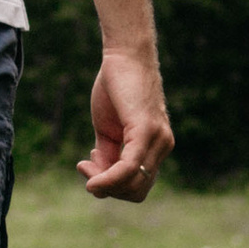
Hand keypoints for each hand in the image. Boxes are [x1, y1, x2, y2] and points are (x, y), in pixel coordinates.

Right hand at [78, 44, 170, 199]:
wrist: (125, 56)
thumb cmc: (116, 88)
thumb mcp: (108, 128)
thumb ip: (108, 153)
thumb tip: (101, 178)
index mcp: (155, 147)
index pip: (137, 185)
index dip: (111, 186)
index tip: (88, 166)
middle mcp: (162, 146)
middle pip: (136, 191)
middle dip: (108, 188)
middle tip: (85, 167)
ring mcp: (158, 140)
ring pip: (134, 183)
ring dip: (105, 183)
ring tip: (85, 165)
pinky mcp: (146, 131)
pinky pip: (129, 168)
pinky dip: (109, 178)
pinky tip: (92, 179)